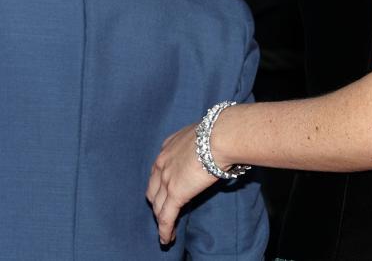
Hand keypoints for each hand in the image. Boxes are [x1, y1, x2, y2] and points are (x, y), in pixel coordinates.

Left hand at [147, 120, 217, 246]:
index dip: (160, 184)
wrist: (218, 136)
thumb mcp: (201, 135)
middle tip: (164, 213)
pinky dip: (165, 230)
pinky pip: (166, 217)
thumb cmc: (217, 132)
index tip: (165, 192)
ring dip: (161, 220)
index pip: (158, 171)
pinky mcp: (175, 193)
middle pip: (153, 190)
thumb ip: (200, 146)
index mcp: (167, 148)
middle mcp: (162, 163)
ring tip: (166, 232)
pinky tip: (166, 239)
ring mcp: (166, 179)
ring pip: (158, 206)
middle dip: (157, 203)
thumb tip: (211, 150)